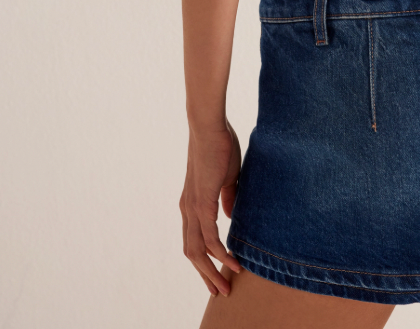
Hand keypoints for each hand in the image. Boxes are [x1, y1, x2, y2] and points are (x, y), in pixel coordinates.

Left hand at [180, 121, 242, 295]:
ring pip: (197, 251)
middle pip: (192, 252)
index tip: (220, 273)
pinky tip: (232, 262)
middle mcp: (188, 209)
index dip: (205, 259)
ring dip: (211, 270)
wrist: (209, 128)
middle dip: (206, 274)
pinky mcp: (201, 203)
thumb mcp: (227, 177)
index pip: (195, 239)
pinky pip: (208, 237)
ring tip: (225, 285)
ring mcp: (192, 208)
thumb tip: (230, 216)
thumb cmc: (219, 146)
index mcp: (192, 202)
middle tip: (220, 290)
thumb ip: (227, 198)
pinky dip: (220, 253)